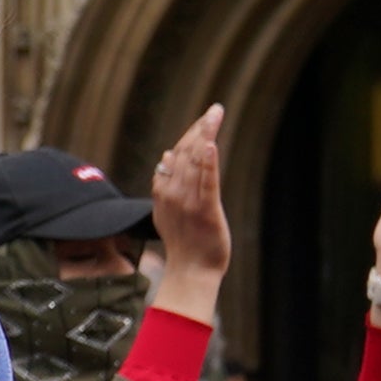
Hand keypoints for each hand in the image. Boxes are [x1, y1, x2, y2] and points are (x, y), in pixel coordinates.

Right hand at [142, 105, 232, 319]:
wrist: (190, 272)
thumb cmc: (185, 243)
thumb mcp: (169, 209)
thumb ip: (167, 183)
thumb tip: (166, 154)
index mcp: (165, 190)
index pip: (176, 154)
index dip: (191, 134)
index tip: (206, 118)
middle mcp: (173, 192)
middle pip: (185, 152)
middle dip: (200, 128)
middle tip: (216, 109)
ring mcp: (188, 201)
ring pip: (195, 162)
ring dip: (205, 136)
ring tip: (215, 116)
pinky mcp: (206, 211)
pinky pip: (207, 183)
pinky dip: (209, 163)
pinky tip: (212, 145)